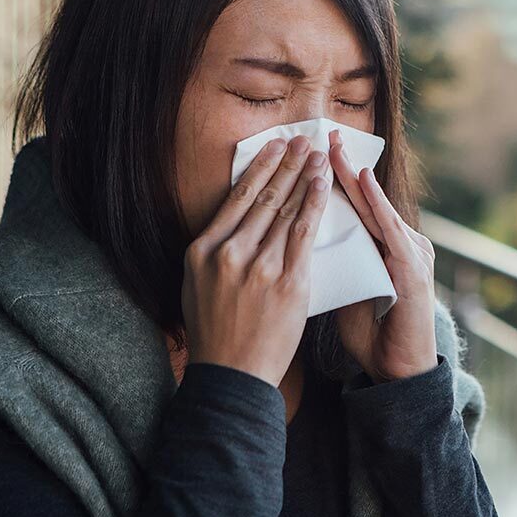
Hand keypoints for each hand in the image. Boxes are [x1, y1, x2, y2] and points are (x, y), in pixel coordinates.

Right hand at [182, 135, 331, 387]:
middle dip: (286, 164)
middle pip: (263, 198)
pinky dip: (313, 205)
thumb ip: (212, 252)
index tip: (274, 148)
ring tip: (317, 155)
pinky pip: (303, 235)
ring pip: (285, 211)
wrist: (232, 376)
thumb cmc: (213, 333)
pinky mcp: (287, 284)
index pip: (236, 199)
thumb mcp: (195, 286)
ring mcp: (258, 267)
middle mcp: (228, 253)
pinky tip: (322, 186)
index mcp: (202, 250)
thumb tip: (232, 221)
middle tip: (303, 140)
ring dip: (303, 177)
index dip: (260, 169)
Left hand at [326, 129, 437, 382]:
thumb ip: (325, 262)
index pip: (351, 205)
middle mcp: (397, 241)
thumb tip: (288, 241)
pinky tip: (363, 182)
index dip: (328, 178)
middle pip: (364, 197)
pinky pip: (390, 230)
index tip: (306, 151)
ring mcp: (409, 252)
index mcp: (379, 246)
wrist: (398, 369)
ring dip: (355, 175)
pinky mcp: (413, 268)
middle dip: (341, 165)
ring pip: (376, 206)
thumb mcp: (342, 287)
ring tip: (336, 149)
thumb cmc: (369, 330)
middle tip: (321, 134)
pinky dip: (377, 204)